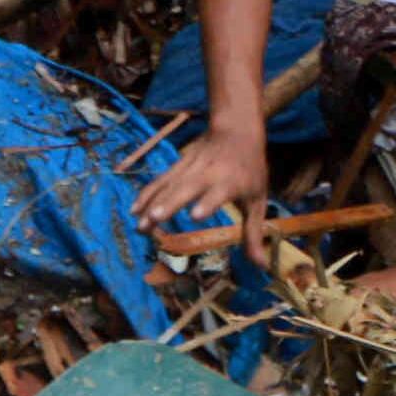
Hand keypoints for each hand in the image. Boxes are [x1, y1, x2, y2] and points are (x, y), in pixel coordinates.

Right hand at [133, 124, 270, 247]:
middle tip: (154, 218)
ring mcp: (191, 168)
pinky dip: (147, 193)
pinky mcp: (179, 165)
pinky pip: (160, 180)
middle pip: (186, 188)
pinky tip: (134, 208)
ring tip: (140, 224)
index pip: (218, 193)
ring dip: (153, 202)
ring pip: (169, 184)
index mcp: (230, 182)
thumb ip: (253, 232)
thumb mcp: (257, 199)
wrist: (236, 130)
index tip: (195, 214)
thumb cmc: (250, 169)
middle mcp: (208, 174)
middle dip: (170, 203)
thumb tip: (261, 265)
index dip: (208, 202)